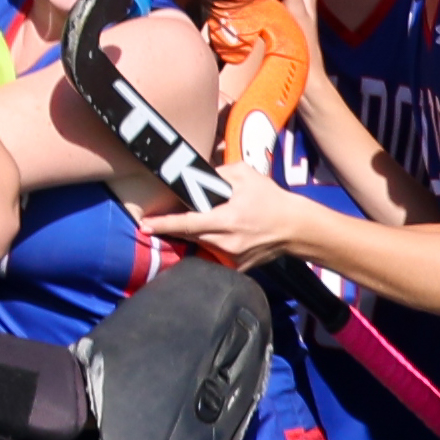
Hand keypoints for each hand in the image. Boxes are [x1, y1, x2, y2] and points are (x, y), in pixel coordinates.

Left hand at [151, 159, 318, 269]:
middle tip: (155, 222)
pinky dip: (211, 246)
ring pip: (200, 246)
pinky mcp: (236, 268)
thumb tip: (197, 175)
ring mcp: (231, 258)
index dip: (163, 225)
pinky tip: (221, 237)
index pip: (187, 223)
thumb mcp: (246, 174)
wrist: (295, 228)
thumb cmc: (271, 199)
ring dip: (194, 236)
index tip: (144, 225)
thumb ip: (218, 172)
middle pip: (189, 236)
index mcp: (227, 219)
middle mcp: (226, 242)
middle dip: (172, 229)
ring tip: (197, 225)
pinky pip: (215, 257)